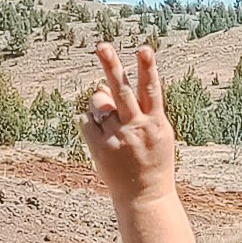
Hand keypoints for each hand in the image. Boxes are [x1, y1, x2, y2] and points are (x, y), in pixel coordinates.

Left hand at [82, 43, 176, 202]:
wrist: (145, 196)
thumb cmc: (151, 159)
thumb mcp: (152, 133)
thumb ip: (132, 108)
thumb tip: (100, 85)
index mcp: (155, 123)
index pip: (151, 89)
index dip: (148, 68)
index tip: (145, 49)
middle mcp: (137, 128)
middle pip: (122, 91)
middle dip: (112, 67)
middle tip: (102, 46)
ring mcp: (117, 138)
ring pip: (98, 103)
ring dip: (100, 105)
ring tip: (112, 123)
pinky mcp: (100, 147)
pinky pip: (85, 120)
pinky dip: (90, 122)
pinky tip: (103, 138)